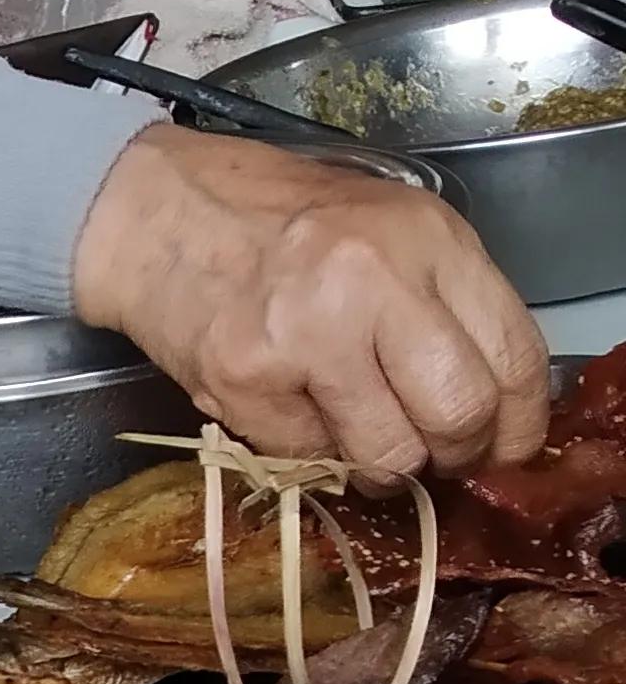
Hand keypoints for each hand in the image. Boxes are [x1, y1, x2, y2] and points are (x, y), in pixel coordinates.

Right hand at [71, 124, 550, 477]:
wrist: (165, 219)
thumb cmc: (285, 223)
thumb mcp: (392, 231)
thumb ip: (446, 301)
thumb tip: (490, 400)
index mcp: (426, 241)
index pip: (511, 355)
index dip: (518, 421)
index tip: (506, 444)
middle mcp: (372, 286)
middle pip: (458, 413)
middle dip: (458, 452)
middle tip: (442, 456)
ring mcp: (304, 341)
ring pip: (385, 454)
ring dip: (387, 465)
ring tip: (368, 440)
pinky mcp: (244, 385)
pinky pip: (309, 456)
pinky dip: (313, 450)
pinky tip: (299, 411)